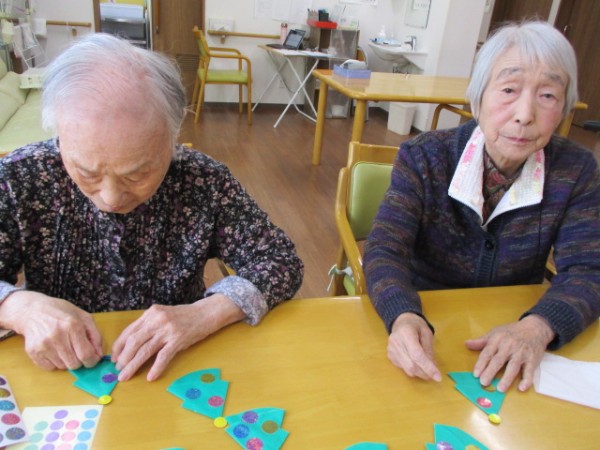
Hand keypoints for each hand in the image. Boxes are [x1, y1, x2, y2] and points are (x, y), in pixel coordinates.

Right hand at [0, 290, 102, 369]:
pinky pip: (50, 367)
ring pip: (63, 367)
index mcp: (72, 325)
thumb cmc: (60, 312)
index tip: (93, 359)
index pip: (86, 354)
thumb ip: (95, 335)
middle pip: (74, 364)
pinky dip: (55, 362)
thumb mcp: (83, 316)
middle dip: (80, 361)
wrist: (32, 311)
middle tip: (77, 351)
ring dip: (67, 360)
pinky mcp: (33, 352)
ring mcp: (44, 345)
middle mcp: (57, 336)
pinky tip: (54, 349)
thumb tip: (99, 354)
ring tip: (64, 346)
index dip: (93, 360)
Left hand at [111, 294, 244, 381]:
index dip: (119, 346)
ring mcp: (167, 330)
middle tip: (118, 370)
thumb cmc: (185, 316)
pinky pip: (163, 356)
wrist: (206, 313)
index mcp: (151, 313)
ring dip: (133, 365)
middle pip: (134, 342)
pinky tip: (150, 377)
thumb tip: (132, 344)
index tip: (114, 358)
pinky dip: (156, 368)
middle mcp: (157, 320)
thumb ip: (149, 325)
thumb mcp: (163, 315)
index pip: (129, 331)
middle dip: (123, 358)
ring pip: (145, 350)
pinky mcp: (178, 339)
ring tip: (125, 376)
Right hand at [387, 312, 441, 381]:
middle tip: (435, 375)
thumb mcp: (427, 333)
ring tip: (426, 367)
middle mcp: (395, 342)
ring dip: (419, 372)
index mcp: (406, 333)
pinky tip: (416, 361)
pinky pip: (403, 368)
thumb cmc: (416, 325)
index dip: (428, 367)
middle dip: (424, 373)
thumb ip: (429, 349)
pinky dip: (413, 369)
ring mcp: (391, 350)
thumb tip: (433, 366)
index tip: (438, 377)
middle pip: (411, 365)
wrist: (401, 321)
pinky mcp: (390, 356)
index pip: (417, 354)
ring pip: (407, 369)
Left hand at [465, 315, 554, 391]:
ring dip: (507, 378)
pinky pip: (529, 371)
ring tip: (500, 389)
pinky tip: (522, 388)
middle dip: (490, 372)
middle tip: (483, 382)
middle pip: (498, 360)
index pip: (487, 353)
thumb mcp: (495, 332)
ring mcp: (521, 353)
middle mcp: (509, 346)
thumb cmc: (511, 332)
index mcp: (498, 340)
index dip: (481, 364)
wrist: (534, 328)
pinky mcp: (532, 359)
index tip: (475, 374)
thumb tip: (467, 344)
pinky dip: (527, 380)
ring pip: (513, 366)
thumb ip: (481, 341)